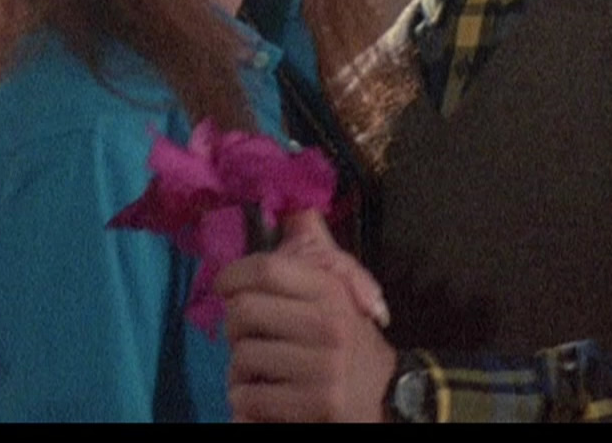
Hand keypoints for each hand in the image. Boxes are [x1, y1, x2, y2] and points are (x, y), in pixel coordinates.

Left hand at [217, 211, 397, 421]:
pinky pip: (248, 397)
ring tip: (258, 371)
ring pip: (241, 357)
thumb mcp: (341, 291)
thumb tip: (297, 206)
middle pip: (243, 312)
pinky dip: (245, 401)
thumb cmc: (351, 339)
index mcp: (331, 291)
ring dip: (239, 370)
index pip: (267, 269)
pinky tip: (261, 397)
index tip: (224, 287)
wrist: (386, 396)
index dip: (233, 275)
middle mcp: (328, 325)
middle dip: (235, 328)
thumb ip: (317, 252)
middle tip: (247, 337)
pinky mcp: (314, 404)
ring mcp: (321, 368)